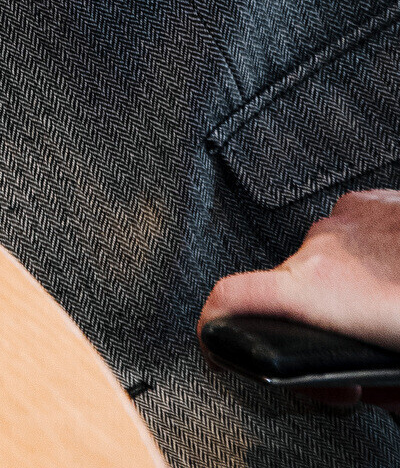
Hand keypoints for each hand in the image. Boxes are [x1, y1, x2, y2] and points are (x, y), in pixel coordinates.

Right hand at [201, 190, 399, 406]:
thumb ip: (373, 384)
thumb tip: (360, 389)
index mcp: (317, 291)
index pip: (228, 299)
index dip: (211, 326)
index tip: (215, 341)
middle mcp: (320, 249)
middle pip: (289, 290)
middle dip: (317, 322)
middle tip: (356, 349)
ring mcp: (344, 220)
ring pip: (324, 262)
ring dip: (347, 288)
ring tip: (390, 307)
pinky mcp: (371, 202)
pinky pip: (352, 233)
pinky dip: (368, 257)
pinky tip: (397, 272)